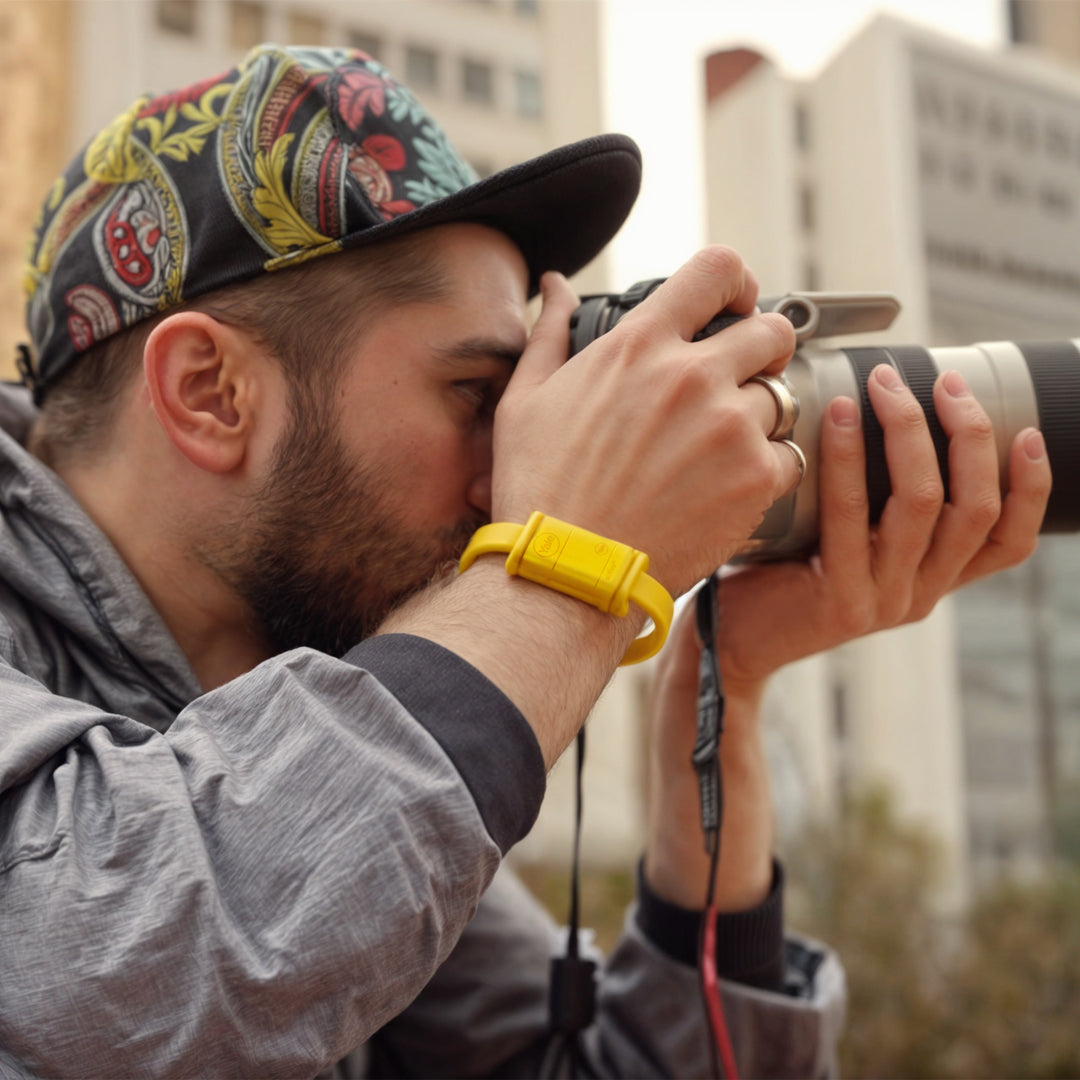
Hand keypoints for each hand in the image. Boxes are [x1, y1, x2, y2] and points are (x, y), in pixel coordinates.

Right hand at [491, 247, 799, 597]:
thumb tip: (556, 287)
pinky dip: (767, 470)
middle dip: (765, 349)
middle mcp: (692, 376)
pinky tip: (728, 487)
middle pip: (772, 330)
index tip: (737, 304)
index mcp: (638, 345)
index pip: (718, 269)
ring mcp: (730, 427)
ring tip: (721, 450)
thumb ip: (550, 332)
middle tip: (746, 377)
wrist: (569, 573)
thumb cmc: (540, 490)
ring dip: (759, 418)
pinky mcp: (754, 478)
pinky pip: (789, 456)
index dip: (738, 281)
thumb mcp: (525, 400)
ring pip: (782, 397)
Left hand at [714, 364, 1051, 694]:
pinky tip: (838, 416)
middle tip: (942, 380)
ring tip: (885, 383)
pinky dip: (848, 457)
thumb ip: (882, 507)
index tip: (1026, 431)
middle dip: (968, 433)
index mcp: (934, 580)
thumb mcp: (850, 543)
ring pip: (923, 503)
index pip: (1010, 541)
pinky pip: (853, 517)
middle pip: (975, 508)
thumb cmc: (783, 574)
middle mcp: (921, 594)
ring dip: (909, 431)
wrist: (734, 642)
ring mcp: (885, 602)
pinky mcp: (842, 601)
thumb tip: (896, 414)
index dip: (1031, 486)